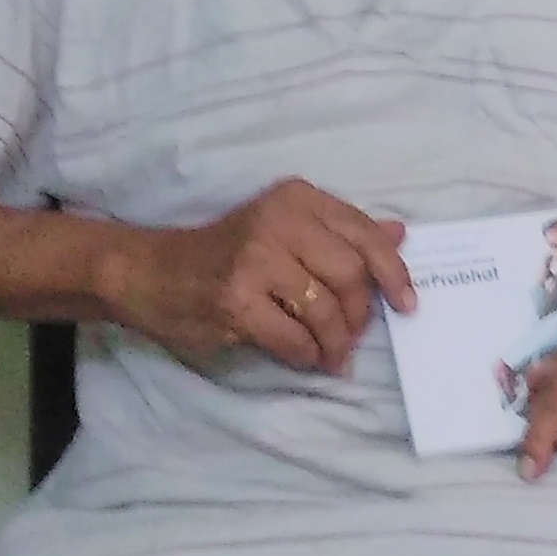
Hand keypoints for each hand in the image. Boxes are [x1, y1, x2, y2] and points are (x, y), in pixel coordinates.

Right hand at [99, 179, 413, 374]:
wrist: (149, 272)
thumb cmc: (224, 252)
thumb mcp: (283, 228)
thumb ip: (340, 232)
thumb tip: (399, 234)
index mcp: (296, 199)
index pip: (364, 234)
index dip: (394, 273)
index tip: (407, 303)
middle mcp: (278, 222)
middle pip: (350, 275)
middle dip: (360, 315)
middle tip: (353, 337)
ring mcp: (255, 260)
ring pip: (325, 310)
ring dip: (335, 343)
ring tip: (331, 356)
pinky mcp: (236, 300)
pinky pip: (294, 338)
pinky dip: (306, 354)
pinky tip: (305, 357)